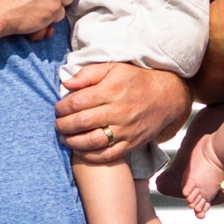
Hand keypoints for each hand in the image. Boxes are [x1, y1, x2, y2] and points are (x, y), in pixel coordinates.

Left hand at [59, 62, 189, 163]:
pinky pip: (108, 155)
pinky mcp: (131, 143)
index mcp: (111, 90)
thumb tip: (66, 84)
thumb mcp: (113, 68)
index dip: (62, 107)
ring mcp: (126, 129)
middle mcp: (119, 111)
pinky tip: (80, 151)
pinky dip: (90, 156)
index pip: (78, 102)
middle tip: (57, 125)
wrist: (166, 96)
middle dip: (63, 125)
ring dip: (73, 142)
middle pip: (82, 122)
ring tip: (64, 138)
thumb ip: (88, 74)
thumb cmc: (136, 80)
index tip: (58, 109)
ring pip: (93, 141)